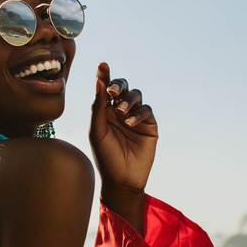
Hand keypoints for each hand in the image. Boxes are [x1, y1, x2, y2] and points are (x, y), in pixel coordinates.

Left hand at [89, 63, 157, 228]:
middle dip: (118, 83)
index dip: (104, 75)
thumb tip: (99, 82)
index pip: (104, 88)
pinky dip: (138, 113)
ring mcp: (135, 117)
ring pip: (136, 95)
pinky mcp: (149, 125)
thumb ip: (98, 107)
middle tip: (112, 89)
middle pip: (123, 86)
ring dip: (128, 100)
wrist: (121, 180)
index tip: (102, 65)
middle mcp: (120, 110)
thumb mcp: (96, 131)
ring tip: (120, 113)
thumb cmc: (105, 157)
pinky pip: (146, 110)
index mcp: (104, 110)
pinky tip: (129, 123)